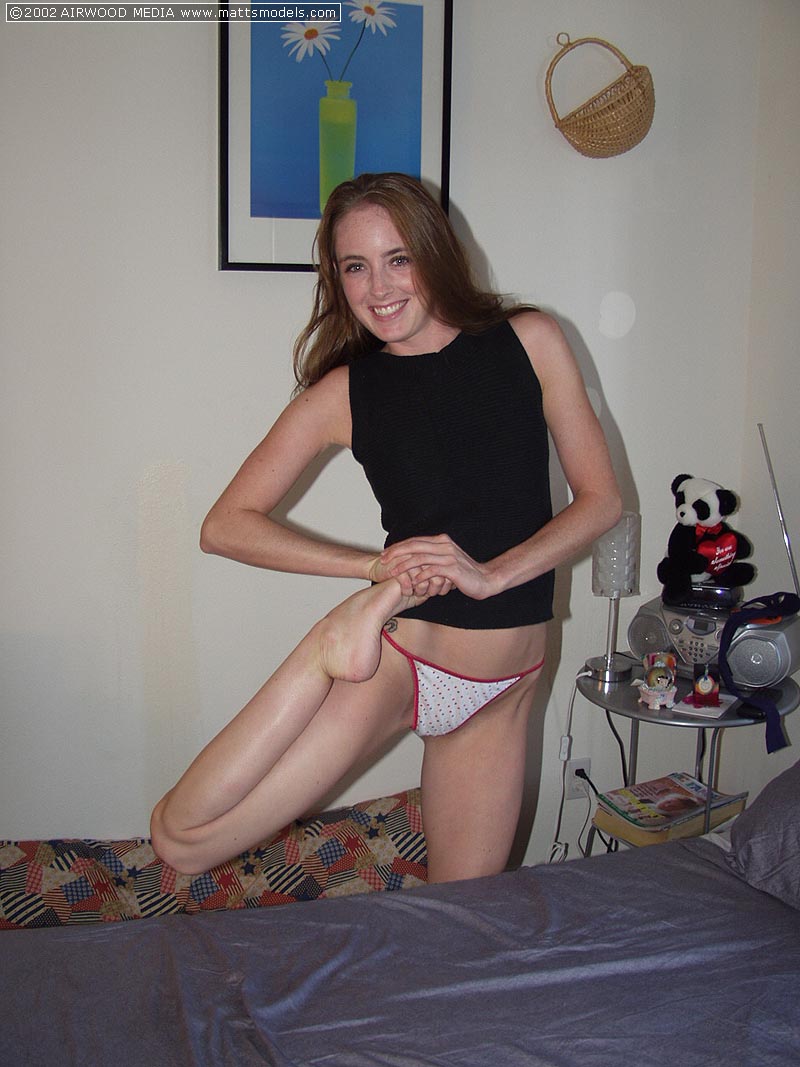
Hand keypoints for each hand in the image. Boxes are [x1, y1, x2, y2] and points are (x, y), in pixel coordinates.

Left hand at [378, 535, 494, 600]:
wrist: (486, 580)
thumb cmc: (464, 574)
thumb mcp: (447, 562)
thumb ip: (433, 558)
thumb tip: (414, 561)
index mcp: (441, 541)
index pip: (414, 541)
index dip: (398, 547)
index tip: (385, 554)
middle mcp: (444, 545)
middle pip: (414, 546)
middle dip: (396, 553)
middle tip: (383, 561)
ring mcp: (449, 555)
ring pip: (420, 558)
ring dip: (404, 566)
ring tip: (393, 572)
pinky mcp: (452, 568)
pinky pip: (431, 570)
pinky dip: (420, 576)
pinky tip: (412, 582)